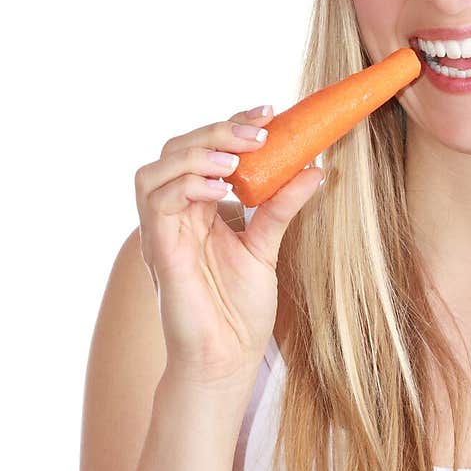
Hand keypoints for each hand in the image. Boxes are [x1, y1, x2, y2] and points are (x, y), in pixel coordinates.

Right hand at [134, 105, 323, 389]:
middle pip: (177, 150)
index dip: (230, 124)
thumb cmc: (239, 310)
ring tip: (236, 157)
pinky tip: (219, 187)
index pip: (204, 149)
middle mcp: (175, 215)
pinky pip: (156, 203)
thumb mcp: (267, 247)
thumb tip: (315, 167)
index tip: (268, 111)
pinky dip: (185, 185)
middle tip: (259, 130)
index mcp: (197, 209)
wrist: (227, 359)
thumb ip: (281, 206)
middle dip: (217, 130)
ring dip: (197, 153)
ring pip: (156, 170)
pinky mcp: (159, 251)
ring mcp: (163, 232)